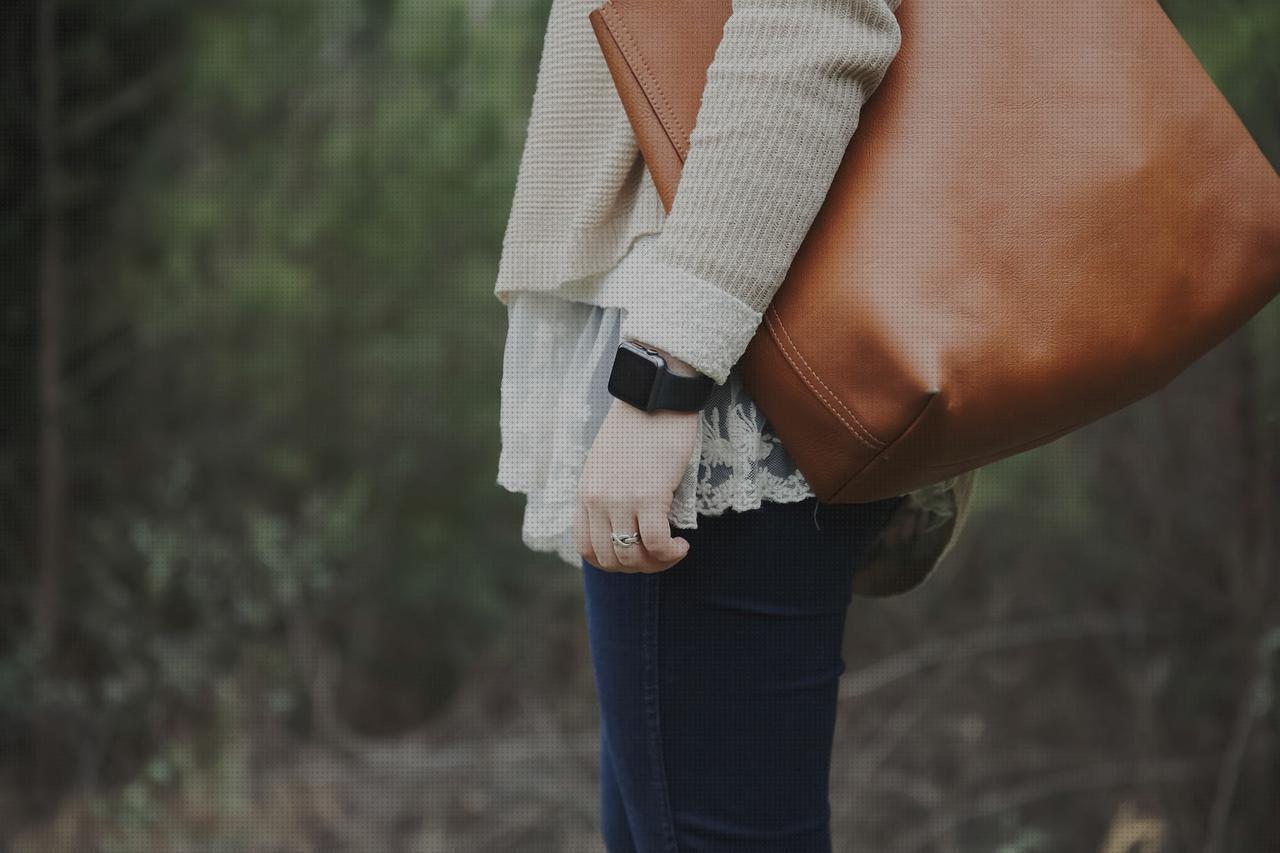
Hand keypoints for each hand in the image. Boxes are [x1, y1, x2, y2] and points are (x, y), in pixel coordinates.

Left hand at [575, 395, 698, 572]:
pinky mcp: (649, 494)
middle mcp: (597, 500)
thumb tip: (627, 527)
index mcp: (585, 493)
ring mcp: (621, 499)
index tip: (636, 554)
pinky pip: (657, 543)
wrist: (655, 396)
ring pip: (631, 557)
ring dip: (656, 564)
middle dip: (637, 567)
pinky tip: (683, 544)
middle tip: (659, 556)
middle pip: (609, 559)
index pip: (587, 549)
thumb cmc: (639, 426)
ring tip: (674, 551)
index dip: (613, 562)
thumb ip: (609, 493)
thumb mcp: (609, 464)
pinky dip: (671, 553)